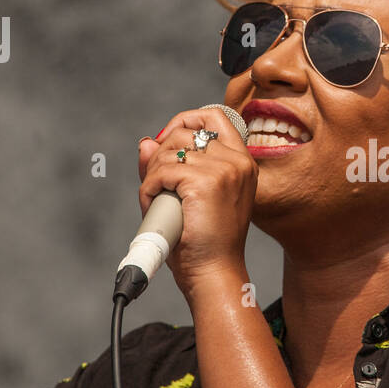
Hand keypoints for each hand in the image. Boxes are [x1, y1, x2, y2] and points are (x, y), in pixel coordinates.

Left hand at [137, 106, 256, 297]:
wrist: (213, 272)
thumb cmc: (204, 242)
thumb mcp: (189, 196)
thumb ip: (169, 165)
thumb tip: (146, 143)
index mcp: (242, 162)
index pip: (213, 115)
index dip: (185, 120)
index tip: (168, 141)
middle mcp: (238, 161)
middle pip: (185, 131)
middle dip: (161, 153)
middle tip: (157, 182)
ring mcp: (224, 169)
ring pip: (170, 151)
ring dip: (152, 174)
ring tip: (156, 199)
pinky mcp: (205, 181)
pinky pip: (161, 171)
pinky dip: (148, 188)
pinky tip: (153, 204)